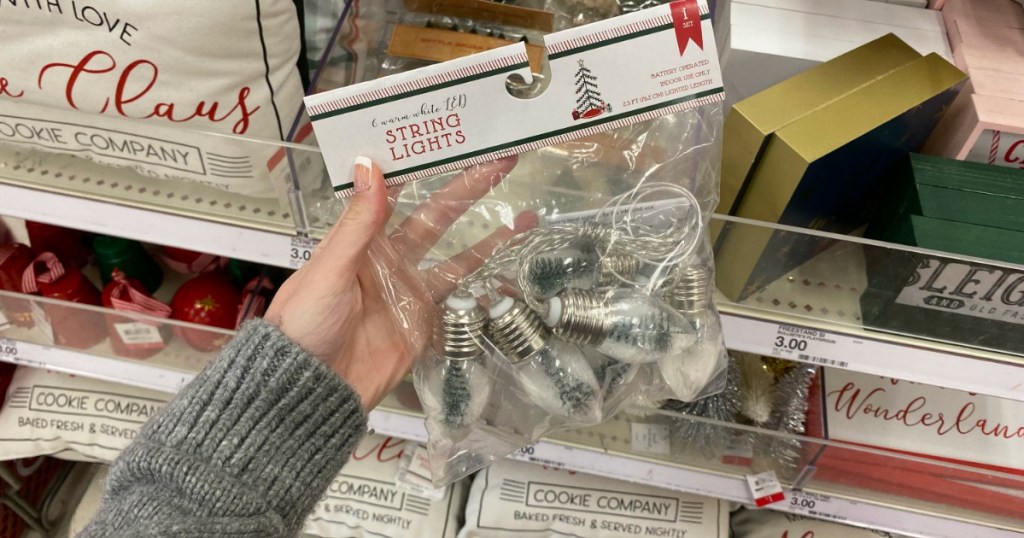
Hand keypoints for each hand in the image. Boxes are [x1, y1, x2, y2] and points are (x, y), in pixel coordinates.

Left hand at [264, 156, 534, 409]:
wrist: (313, 388)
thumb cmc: (305, 323)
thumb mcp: (330, 268)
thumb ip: (358, 222)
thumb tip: (370, 165)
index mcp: (362, 239)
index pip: (396, 191)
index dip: (420, 165)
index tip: (446, 138)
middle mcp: (390, 258)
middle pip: (437, 217)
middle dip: (468, 189)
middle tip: (501, 160)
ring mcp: (410, 289)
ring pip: (458, 256)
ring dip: (490, 236)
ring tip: (524, 215)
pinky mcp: (424, 321)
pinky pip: (459, 297)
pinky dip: (485, 283)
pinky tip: (509, 268)